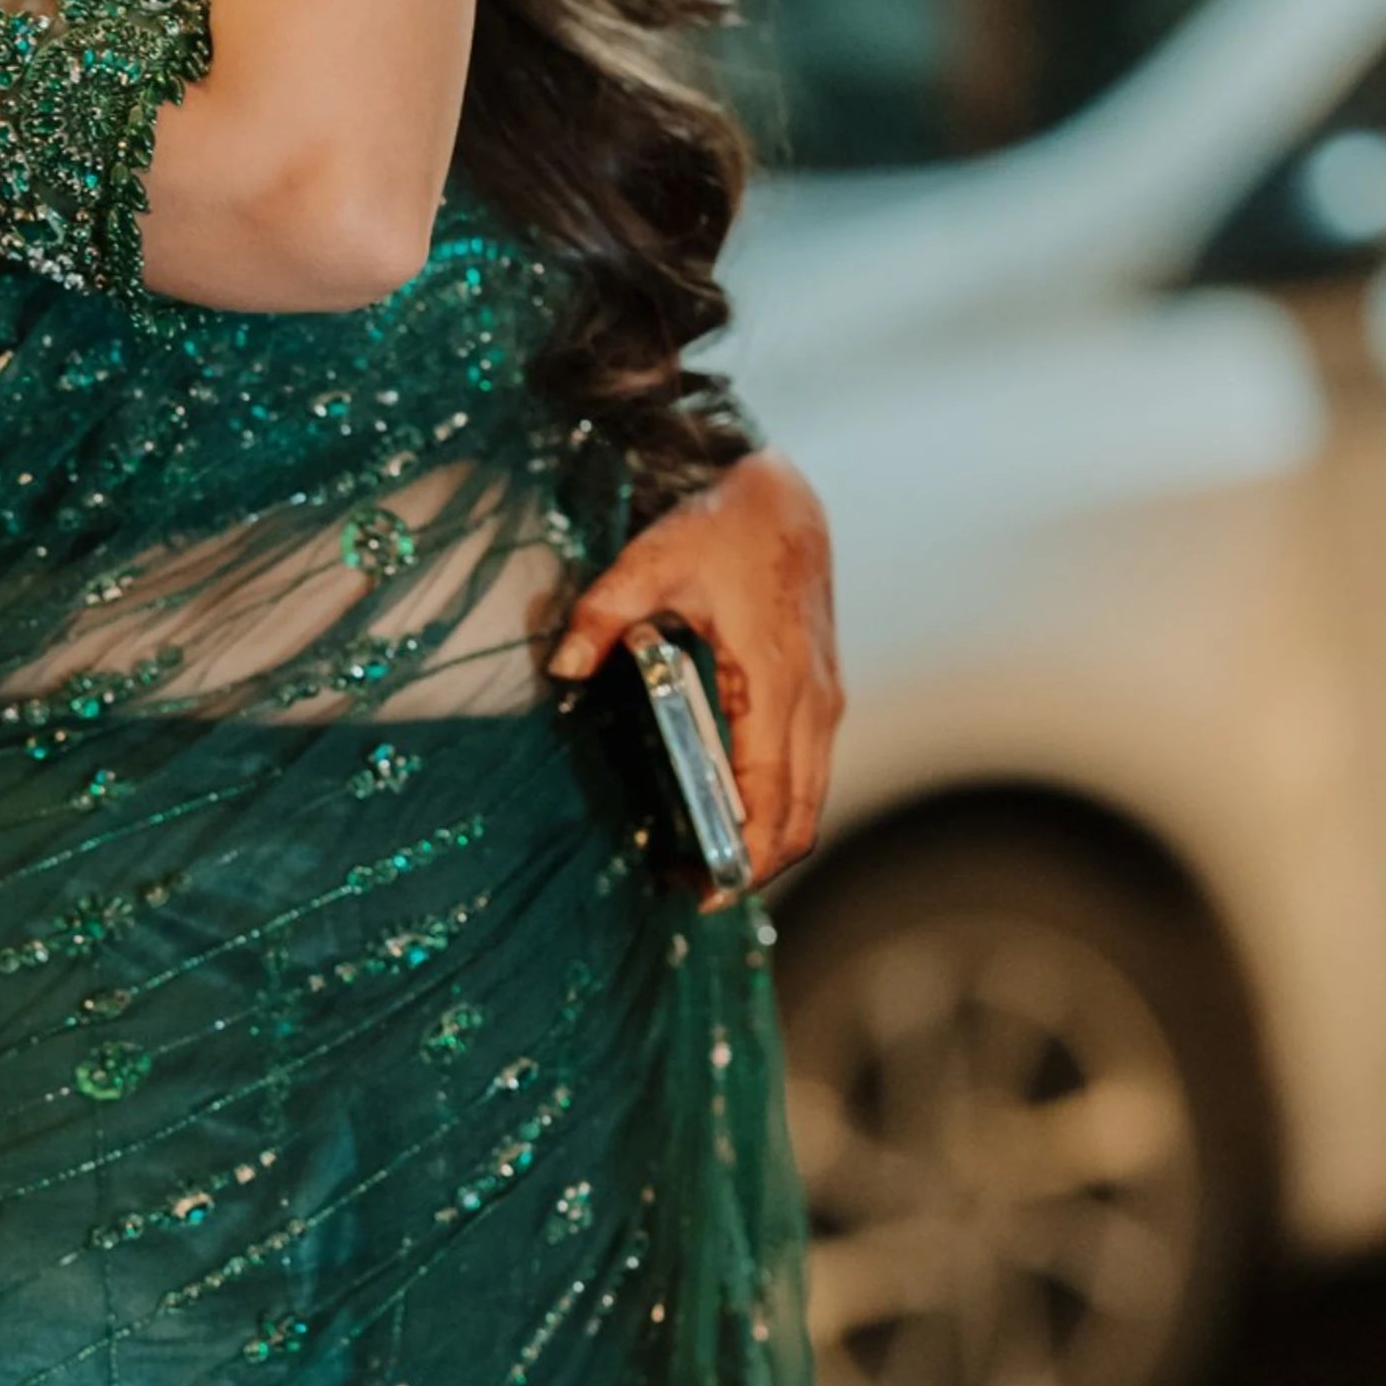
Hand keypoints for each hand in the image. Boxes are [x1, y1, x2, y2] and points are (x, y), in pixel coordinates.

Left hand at [547, 449, 842, 880]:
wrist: (778, 491)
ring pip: (813, 797)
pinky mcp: (820, 690)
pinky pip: (810, 769)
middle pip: (802, 814)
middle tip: (696, 893)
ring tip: (709, 867)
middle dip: (756, 865)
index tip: (708, 890)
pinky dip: (781, 805)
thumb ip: (602, 615)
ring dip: (771, 840)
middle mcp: (813, 698)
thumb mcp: (649, 559)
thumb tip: (561, 667)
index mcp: (776, 678)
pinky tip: (732, 815)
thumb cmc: (718, 524)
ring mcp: (824, 696)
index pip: (772, 793)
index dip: (744, 853)